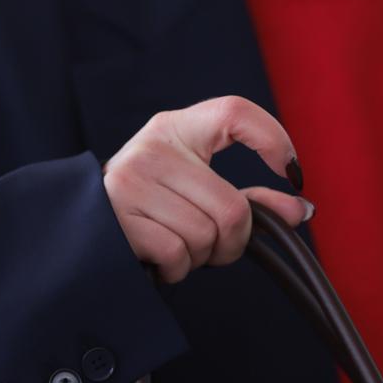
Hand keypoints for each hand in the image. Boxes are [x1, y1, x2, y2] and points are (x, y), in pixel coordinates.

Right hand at [104, 97, 311, 283]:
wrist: (80, 234)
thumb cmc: (148, 212)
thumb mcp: (195, 191)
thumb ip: (249, 198)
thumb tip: (302, 211)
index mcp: (174, 128)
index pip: (234, 113)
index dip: (272, 138)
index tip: (293, 172)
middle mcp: (152, 148)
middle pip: (233, 208)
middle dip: (232, 243)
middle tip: (211, 247)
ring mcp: (132, 181)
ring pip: (207, 236)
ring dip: (200, 257)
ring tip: (175, 246)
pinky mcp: (119, 218)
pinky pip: (178, 255)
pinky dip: (176, 270)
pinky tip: (157, 260)